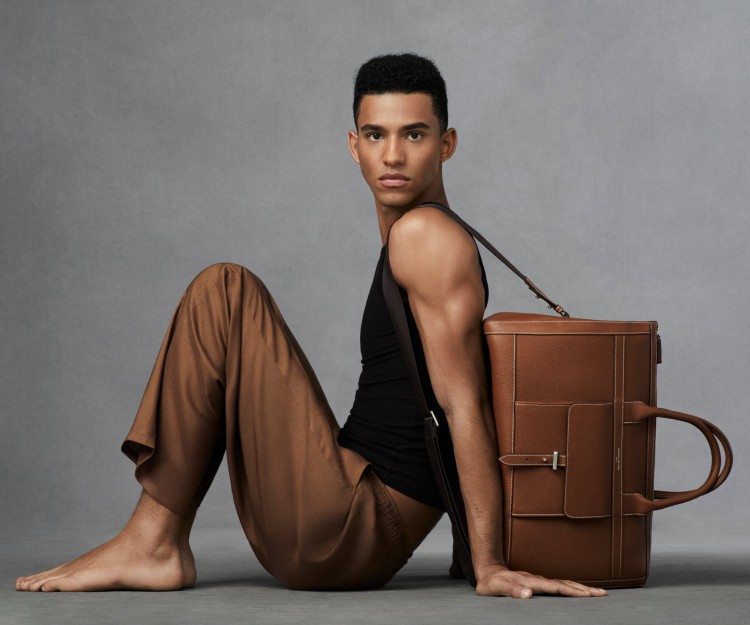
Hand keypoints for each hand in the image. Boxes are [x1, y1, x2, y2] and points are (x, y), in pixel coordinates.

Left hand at [475, 564, 607, 598]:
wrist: (488, 570)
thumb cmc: (491, 582)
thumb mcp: (496, 587)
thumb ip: (511, 590)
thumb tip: (529, 594)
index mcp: (531, 582)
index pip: (556, 587)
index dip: (572, 591)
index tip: (588, 595)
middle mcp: (537, 580)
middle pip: (565, 584)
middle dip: (584, 589)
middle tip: (604, 594)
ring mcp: (539, 581)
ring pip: (564, 583)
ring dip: (581, 588)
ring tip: (598, 593)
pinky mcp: (538, 583)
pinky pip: (559, 586)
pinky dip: (571, 588)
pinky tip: (578, 592)